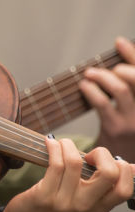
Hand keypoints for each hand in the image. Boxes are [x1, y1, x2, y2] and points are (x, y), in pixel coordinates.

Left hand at [0, 137, 133, 211]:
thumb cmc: (55, 207)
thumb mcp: (83, 200)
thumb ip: (99, 185)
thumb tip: (125, 163)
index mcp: (99, 207)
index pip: (125, 189)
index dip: (123, 168)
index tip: (107, 160)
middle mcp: (85, 206)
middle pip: (109, 174)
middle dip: (102, 153)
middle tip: (89, 154)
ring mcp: (64, 202)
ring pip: (75, 163)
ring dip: (69, 145)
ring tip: (62, 144)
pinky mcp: (44, 196)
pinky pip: (55, 164)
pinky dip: (54, 147)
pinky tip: (50, 143)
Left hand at [79, 36, 134, 161]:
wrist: (121, 166)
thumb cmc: (126, 131)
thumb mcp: (133, 109)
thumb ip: (129, 85)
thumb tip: (120, 47)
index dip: (134, 54)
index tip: (118, 42)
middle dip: (120, 66)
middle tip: (106, 68)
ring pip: (121, 89)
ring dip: (102, 76)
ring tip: (89, 74)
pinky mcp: (116, 130)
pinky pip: (103, 104)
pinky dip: (91, 91)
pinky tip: (84, 86)